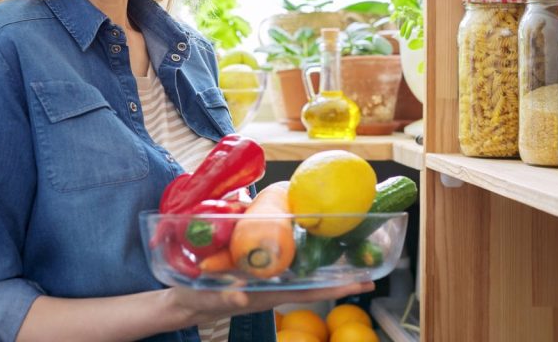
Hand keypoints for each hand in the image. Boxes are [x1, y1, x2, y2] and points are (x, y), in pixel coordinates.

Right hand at [166, 281, 374, 325]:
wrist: (188, 303)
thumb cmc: (199, 298)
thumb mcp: (209, 297)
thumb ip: (225, 296)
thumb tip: (241, 295)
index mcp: (266, 295)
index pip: (308, 292)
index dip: (334, 288)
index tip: (359, 284)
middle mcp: (273, 290)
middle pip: (314, 286)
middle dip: (341, 282)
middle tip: (369, 273)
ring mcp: (268, 284)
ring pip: (304, 278)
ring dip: (326, 272)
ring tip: (351, 261)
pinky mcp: (260, 277)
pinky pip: (288, 270)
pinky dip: (306, 265)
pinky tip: (316, 255)